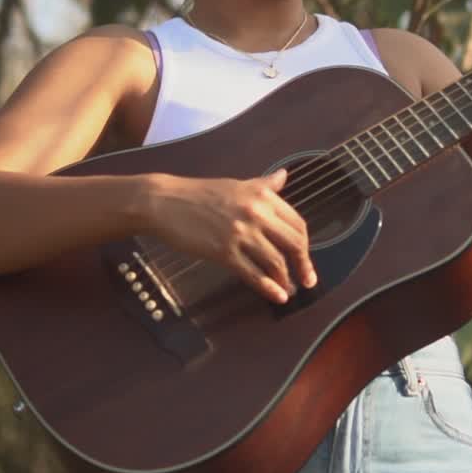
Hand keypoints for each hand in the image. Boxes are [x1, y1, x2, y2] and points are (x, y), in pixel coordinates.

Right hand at [145, 169, 314, 303]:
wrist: (165, 201)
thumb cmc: (199, 194)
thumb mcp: (237, 184)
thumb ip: (264, 184)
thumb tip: (284, 176)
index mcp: (262, 195)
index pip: (297, 223)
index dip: (305, 245)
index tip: (305, 257)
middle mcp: (256, 212)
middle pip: (293, 243)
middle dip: (303, 265)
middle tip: (306, 279)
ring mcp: (240, 232)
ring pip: (275, 261)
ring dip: (286, 280)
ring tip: (288, 290)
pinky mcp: (223, 251)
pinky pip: (253, 273)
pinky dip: (268, 288)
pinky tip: (277, 296)